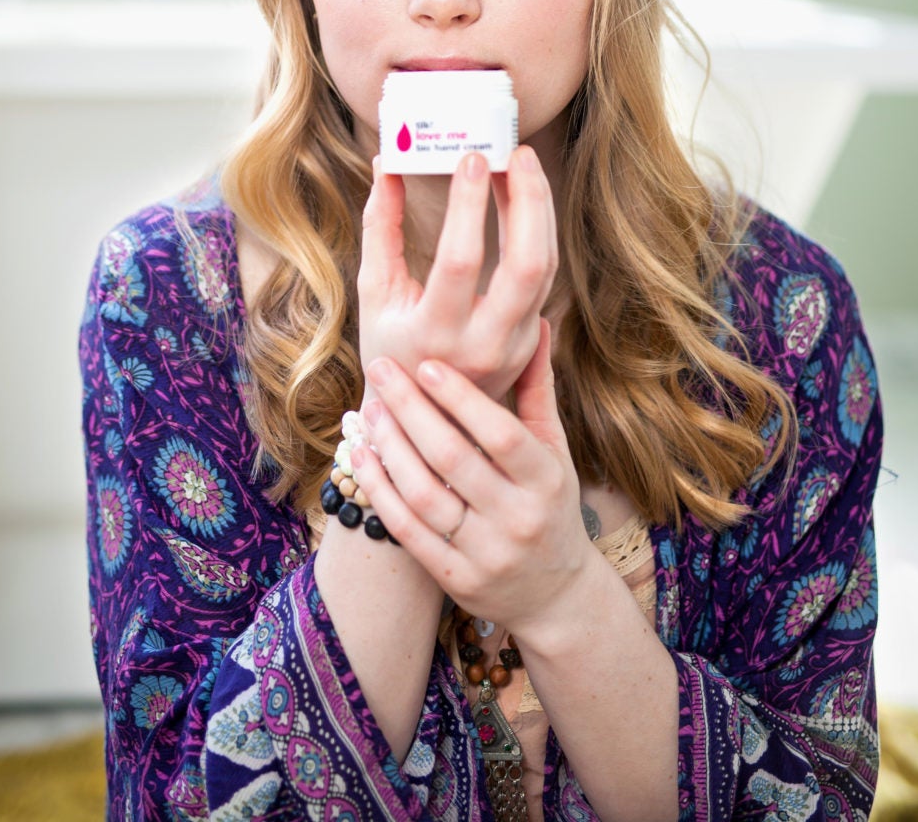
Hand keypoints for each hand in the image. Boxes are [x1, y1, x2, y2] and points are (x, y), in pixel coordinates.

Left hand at [351, 318, 590, 641]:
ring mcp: (485, 554)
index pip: (500, 433)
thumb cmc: (551, 503)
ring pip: (424, 495)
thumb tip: (535, 321)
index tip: (425, 362)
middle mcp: (518, 519)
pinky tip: (362, 456)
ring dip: (389, 448)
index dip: (460, 397)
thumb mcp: (554, 449)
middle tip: (380, 370)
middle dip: (410, 410)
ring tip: (368, 409)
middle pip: (453, 460)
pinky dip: (380, 490)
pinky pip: (406, 531)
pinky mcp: (455, 580)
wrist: (555, 595)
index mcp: (546, 480)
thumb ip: (538, 388)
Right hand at [357, 146, 557, 404]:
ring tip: (522, 163)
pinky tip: (524, 196)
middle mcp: (484, 344)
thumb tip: (389, 163)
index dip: (468, 205)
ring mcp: (515, 345)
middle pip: (527, 265)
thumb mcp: (374, 293)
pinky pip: (544, 276)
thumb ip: (380, 227)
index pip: (461, 260)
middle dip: (528, 201)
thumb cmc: (388, 348)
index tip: (470, 158)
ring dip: (539, 209)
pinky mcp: (531, 340)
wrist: (424, 421)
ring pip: (545, 268)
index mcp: (435, 334)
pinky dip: (539, 230)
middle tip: (516, 153)